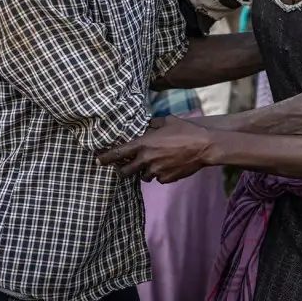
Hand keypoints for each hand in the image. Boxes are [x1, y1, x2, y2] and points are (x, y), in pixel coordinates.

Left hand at [97, 116, 214, 182]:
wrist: (204, 146)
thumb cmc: (186, 130)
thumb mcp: (166, 121)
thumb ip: (152, 125)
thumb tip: (146, 126)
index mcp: (144, 144)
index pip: (118, 153)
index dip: (105, 158)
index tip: (97, 161)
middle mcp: (147, 159)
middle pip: (126, 171)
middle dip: (122, 170)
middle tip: (122, 168)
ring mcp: (157, 171)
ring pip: (143, 176)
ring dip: (144, 171)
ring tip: (154, 162)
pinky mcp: (167, 179)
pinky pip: (158, 178)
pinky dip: (160, 174)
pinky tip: (168, 165)